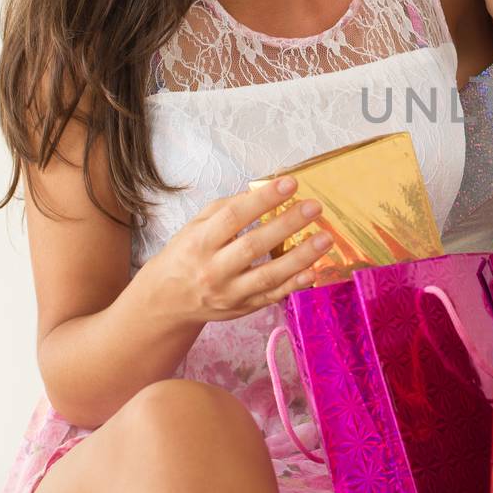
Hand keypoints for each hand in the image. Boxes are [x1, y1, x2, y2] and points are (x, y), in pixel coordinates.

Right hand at [135, 176, 334, 323]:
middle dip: (287, 224)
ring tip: (325, 238)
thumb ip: (225, 209)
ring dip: (300, 257)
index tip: (290, 183)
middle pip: (254, 245)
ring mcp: (229, 292)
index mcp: (199, 242)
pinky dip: (294, 285)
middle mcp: (214, 269)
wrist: (168, 300)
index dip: (263, 199)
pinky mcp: (243, 308)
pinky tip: (314, 271)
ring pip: (268, 275)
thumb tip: (262, 191)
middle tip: (314, 207)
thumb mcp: (195, 226)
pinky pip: (272, 296)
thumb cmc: (186, 255)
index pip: (233, 217)